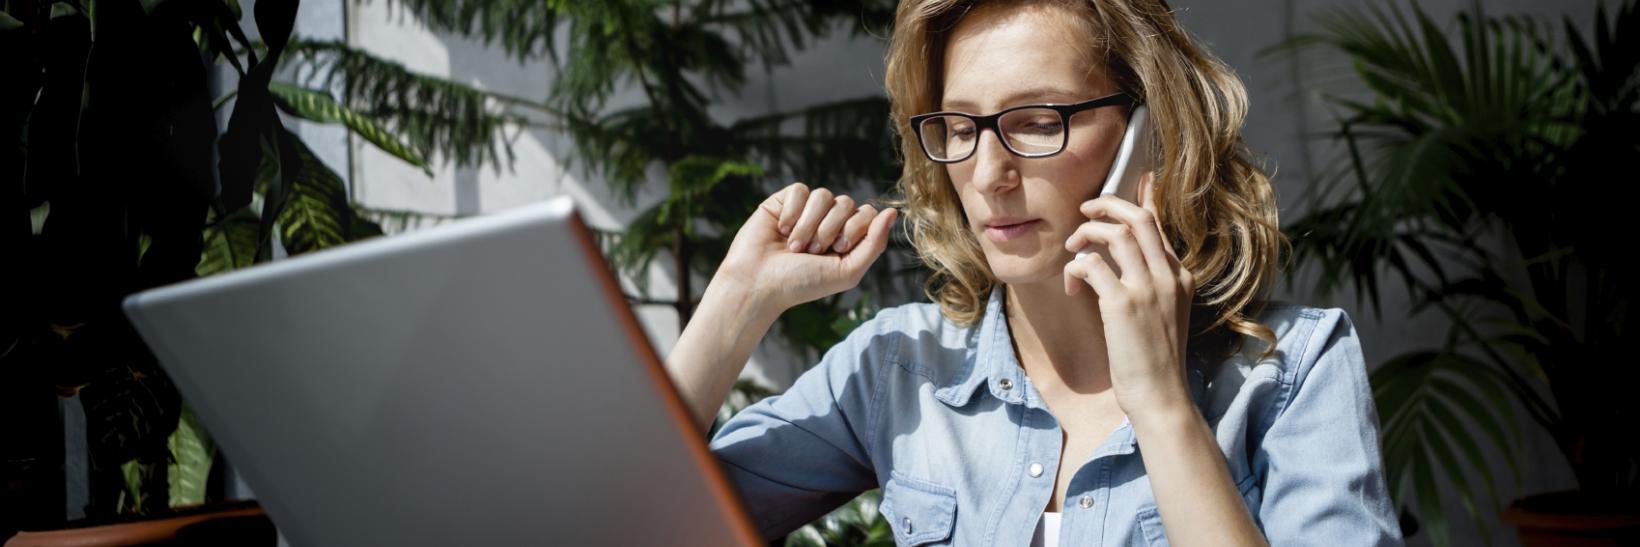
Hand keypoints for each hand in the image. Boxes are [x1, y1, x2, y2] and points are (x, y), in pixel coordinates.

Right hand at [716, 182, 897, 313]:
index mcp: (846, 237)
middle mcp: (828, 221)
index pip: (867, 213)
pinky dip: (793, 212)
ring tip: (794, 246)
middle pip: (846, 203)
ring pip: (823, 195)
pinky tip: (781, 229)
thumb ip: (874, 244)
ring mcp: (806, 210)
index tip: (836, 250)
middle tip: (812, 251)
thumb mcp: (847, 271)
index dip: (856, 227)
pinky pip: (801, 190)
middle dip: (830, 229)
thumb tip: (893, 212)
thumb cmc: (802, 283)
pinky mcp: (784, 201)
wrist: (758, 283)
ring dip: (810, 224)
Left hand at [1061, 173, 1195, 417]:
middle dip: (1107, 205)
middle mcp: (1167, 276)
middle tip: (1085, 210)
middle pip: (1138, 219)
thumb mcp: (1164, 314)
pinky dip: (1075, 269)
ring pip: (1113, 234)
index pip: (1160, 225)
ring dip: (1085, 235)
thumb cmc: (1155, 361)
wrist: (1161, 396)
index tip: (1139, 178)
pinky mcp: (1122, 305)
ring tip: (1073, 250)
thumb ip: (1152, 284)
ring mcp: (1146, 289)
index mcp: (1180, 277)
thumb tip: (1122, 263)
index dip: (1144, 198)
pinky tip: (1073, 287)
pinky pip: (1091, 265)